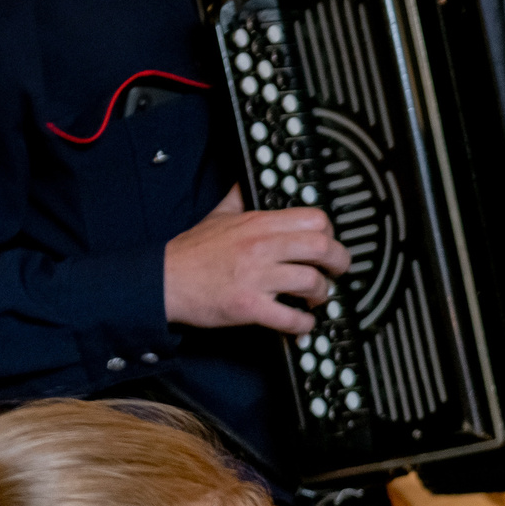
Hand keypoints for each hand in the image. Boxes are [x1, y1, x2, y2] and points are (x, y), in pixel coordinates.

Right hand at [163, 187, 350, 333]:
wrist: (165, 280)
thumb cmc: (191, 252)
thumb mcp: (218, 214)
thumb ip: (238, 197)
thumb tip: (245, 181)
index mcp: (258, 223)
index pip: (314, 219)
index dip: (330, 233)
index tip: (329, 243)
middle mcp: (261, 247)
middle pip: (322, 248)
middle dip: (339, 263)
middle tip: (337, 272)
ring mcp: (257, 277)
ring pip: (312, 282)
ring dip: (322, 294)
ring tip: (316, 299)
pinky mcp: (250, 306)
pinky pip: (291, 317)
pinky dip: (304, 325)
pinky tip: (302, 324)